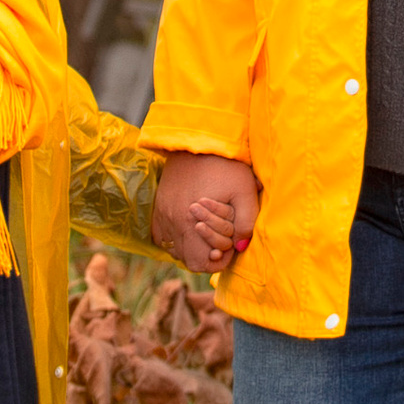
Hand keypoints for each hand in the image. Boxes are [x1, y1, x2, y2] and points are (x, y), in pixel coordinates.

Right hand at [152, 150, 261, 274]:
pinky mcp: (158, 207)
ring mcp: (163, 215)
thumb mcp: (244, 191)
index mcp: (193, 222)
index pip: (199, 263)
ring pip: (173, 249)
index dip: (217, 262)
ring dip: (189, 247)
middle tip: (218, 243)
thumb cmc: (226, 165)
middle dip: (204, 256)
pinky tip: (188, 226)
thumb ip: (245, 223)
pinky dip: (174, 237)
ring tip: (205, 233)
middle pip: (186, 259)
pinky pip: (161, 235)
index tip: (228, 249)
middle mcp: (174, 222)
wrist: (199, 139)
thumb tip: (241, 247)